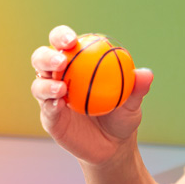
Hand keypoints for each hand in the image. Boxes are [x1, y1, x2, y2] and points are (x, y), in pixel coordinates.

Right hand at [30, 25, 153, 165]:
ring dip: (46, 84)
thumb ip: (137, 88)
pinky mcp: (50, 118)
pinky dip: (50, 104)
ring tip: (61, 88)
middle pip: (41, 59)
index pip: (63, 43)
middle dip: (46, 56)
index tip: (72, 40)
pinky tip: (60, 103)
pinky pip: (46, 109)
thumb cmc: (121, 115)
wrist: (113, 146)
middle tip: (61, 60)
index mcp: (76, 62)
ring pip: (39, 84)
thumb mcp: (132, 102)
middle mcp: (59, 76)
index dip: (62, 36)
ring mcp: (51, 97)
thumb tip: (146, 74)